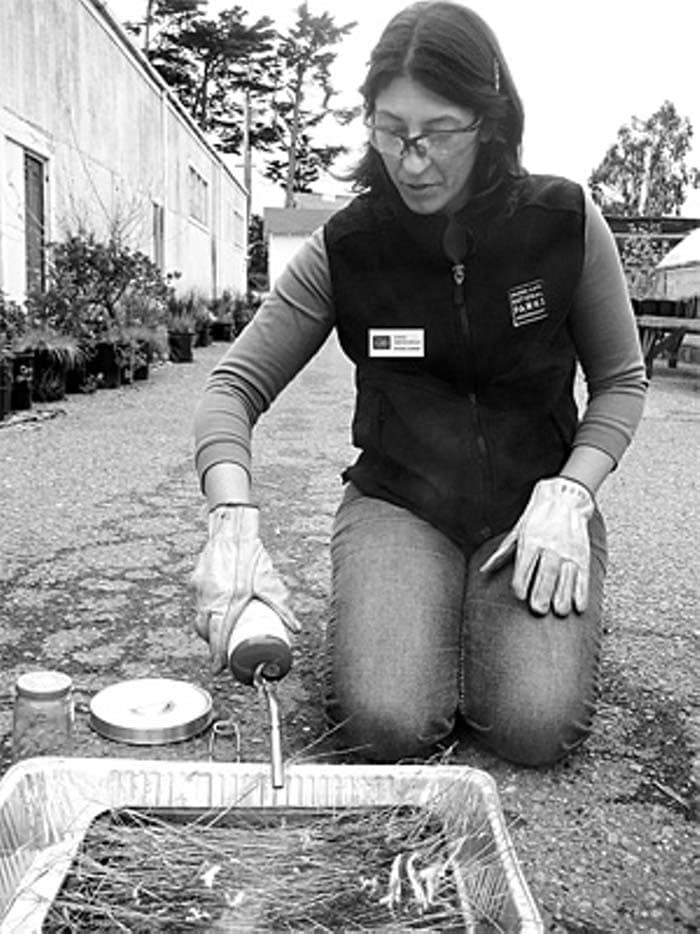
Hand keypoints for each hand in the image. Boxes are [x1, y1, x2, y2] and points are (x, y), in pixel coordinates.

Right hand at [191, 504, 298, 673]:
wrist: (231, 530)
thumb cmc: (250, 554)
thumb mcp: (269, 582)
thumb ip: (282, 606)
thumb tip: (295, 628)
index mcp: (229, 600)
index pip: (219, 636)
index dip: (218, 656)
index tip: (220, 669)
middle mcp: (211, 597)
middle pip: (206, 631)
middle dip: (213, 645)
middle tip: (223, 654)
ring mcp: (200, 590)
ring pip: (200, 618)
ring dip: (208, 629)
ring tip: (220, 635)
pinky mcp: (196, 582)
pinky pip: (199, 603)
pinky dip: (206, 611)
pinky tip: (215, 611)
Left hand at [480, 477, 594, 615]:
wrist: (564, 499)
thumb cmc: (537, 518)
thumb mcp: (517, 531)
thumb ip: (502, 552)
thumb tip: (484, 570)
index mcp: (531, 540)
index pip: (525, 563)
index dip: (522, 580)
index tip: (520, 595)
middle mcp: (550, 546)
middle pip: (547, 571)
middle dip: (542, 592)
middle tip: (538, 610)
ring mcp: (568, 551)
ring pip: (566, 576)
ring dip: (563, 595)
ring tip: (559, 612)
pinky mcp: (582, 556)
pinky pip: (583, 576)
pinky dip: (581, 592)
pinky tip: (578, 606)